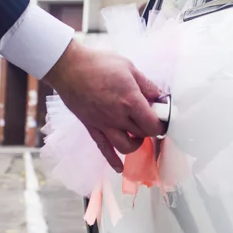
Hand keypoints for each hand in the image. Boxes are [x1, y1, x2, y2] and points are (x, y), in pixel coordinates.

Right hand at [43, 40, 164, 171]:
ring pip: (126, 147)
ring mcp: (104, 125)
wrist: (69, 68)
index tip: (163, 119)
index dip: (162, 124)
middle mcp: (118, 117)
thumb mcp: (129, 68)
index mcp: (131, 101)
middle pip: (142, 134)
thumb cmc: (98, 64)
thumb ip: (146, 85)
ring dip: (135, 144)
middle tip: (150, 121)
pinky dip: (113, 161)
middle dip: (150, 130)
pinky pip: (104, 149)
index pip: (153, 124)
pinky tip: (120, 168)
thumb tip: (159, 96)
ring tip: (137, 135)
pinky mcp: (92, 128)